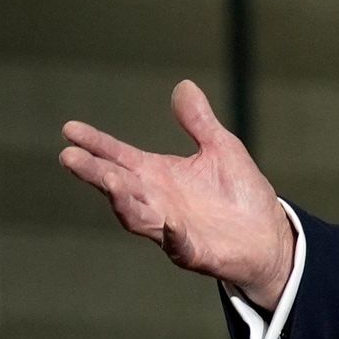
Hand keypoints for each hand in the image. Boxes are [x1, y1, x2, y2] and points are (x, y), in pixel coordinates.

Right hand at [57, 81, 295, 305]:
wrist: (268, 237)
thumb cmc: (240, 194)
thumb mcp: (222, 149)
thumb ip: (199, 122)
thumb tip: (185, 85)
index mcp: (157, 174)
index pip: (118, 156)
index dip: (95, 143)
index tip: (69, 129)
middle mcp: (156, 201)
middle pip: (117, 185)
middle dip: (94, 172)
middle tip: (70, 156)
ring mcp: (171, 229)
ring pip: (137, 216)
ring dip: (121, 199)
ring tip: (108, 179)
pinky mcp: (195, 253)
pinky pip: (179, 246)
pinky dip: (173, 236)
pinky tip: (170, 224)